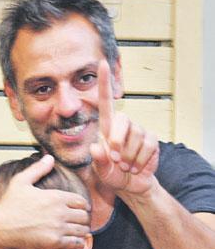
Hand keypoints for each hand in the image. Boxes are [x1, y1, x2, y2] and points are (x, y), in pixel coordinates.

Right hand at [0, 155, 90, 248]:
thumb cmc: (7, 205)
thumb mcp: (20, 181)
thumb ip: (38, 169)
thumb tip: (49, 157)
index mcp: (55, 197)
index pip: (81, 202)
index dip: (81, 206)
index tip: (78, 210)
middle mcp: (60, 212)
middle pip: (84, 216)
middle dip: (83, 219)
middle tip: (78, 222)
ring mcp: (58, 227)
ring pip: (83, 230)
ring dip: (81, 231)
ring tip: (76, 232)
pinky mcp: (54, 242)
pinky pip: (76, 243)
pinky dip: (78, 243)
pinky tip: (73, 241)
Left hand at [90, 60, 158, 194]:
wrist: (130, 184)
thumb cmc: (111, 174)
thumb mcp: (101, 171)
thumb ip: (98, 161)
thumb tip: (96, 148)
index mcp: (107, 128)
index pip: (105, 102)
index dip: (105, 83)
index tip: (102, 64)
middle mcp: (123, 126)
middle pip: (123, 121)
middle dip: (119, 142)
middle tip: (116, 160)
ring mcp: (138, 131)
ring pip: (136, 137)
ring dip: (129, 156)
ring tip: (125, 165)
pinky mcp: (151, 140)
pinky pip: (148, 146)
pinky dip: (140, 160)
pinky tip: (135, 166)